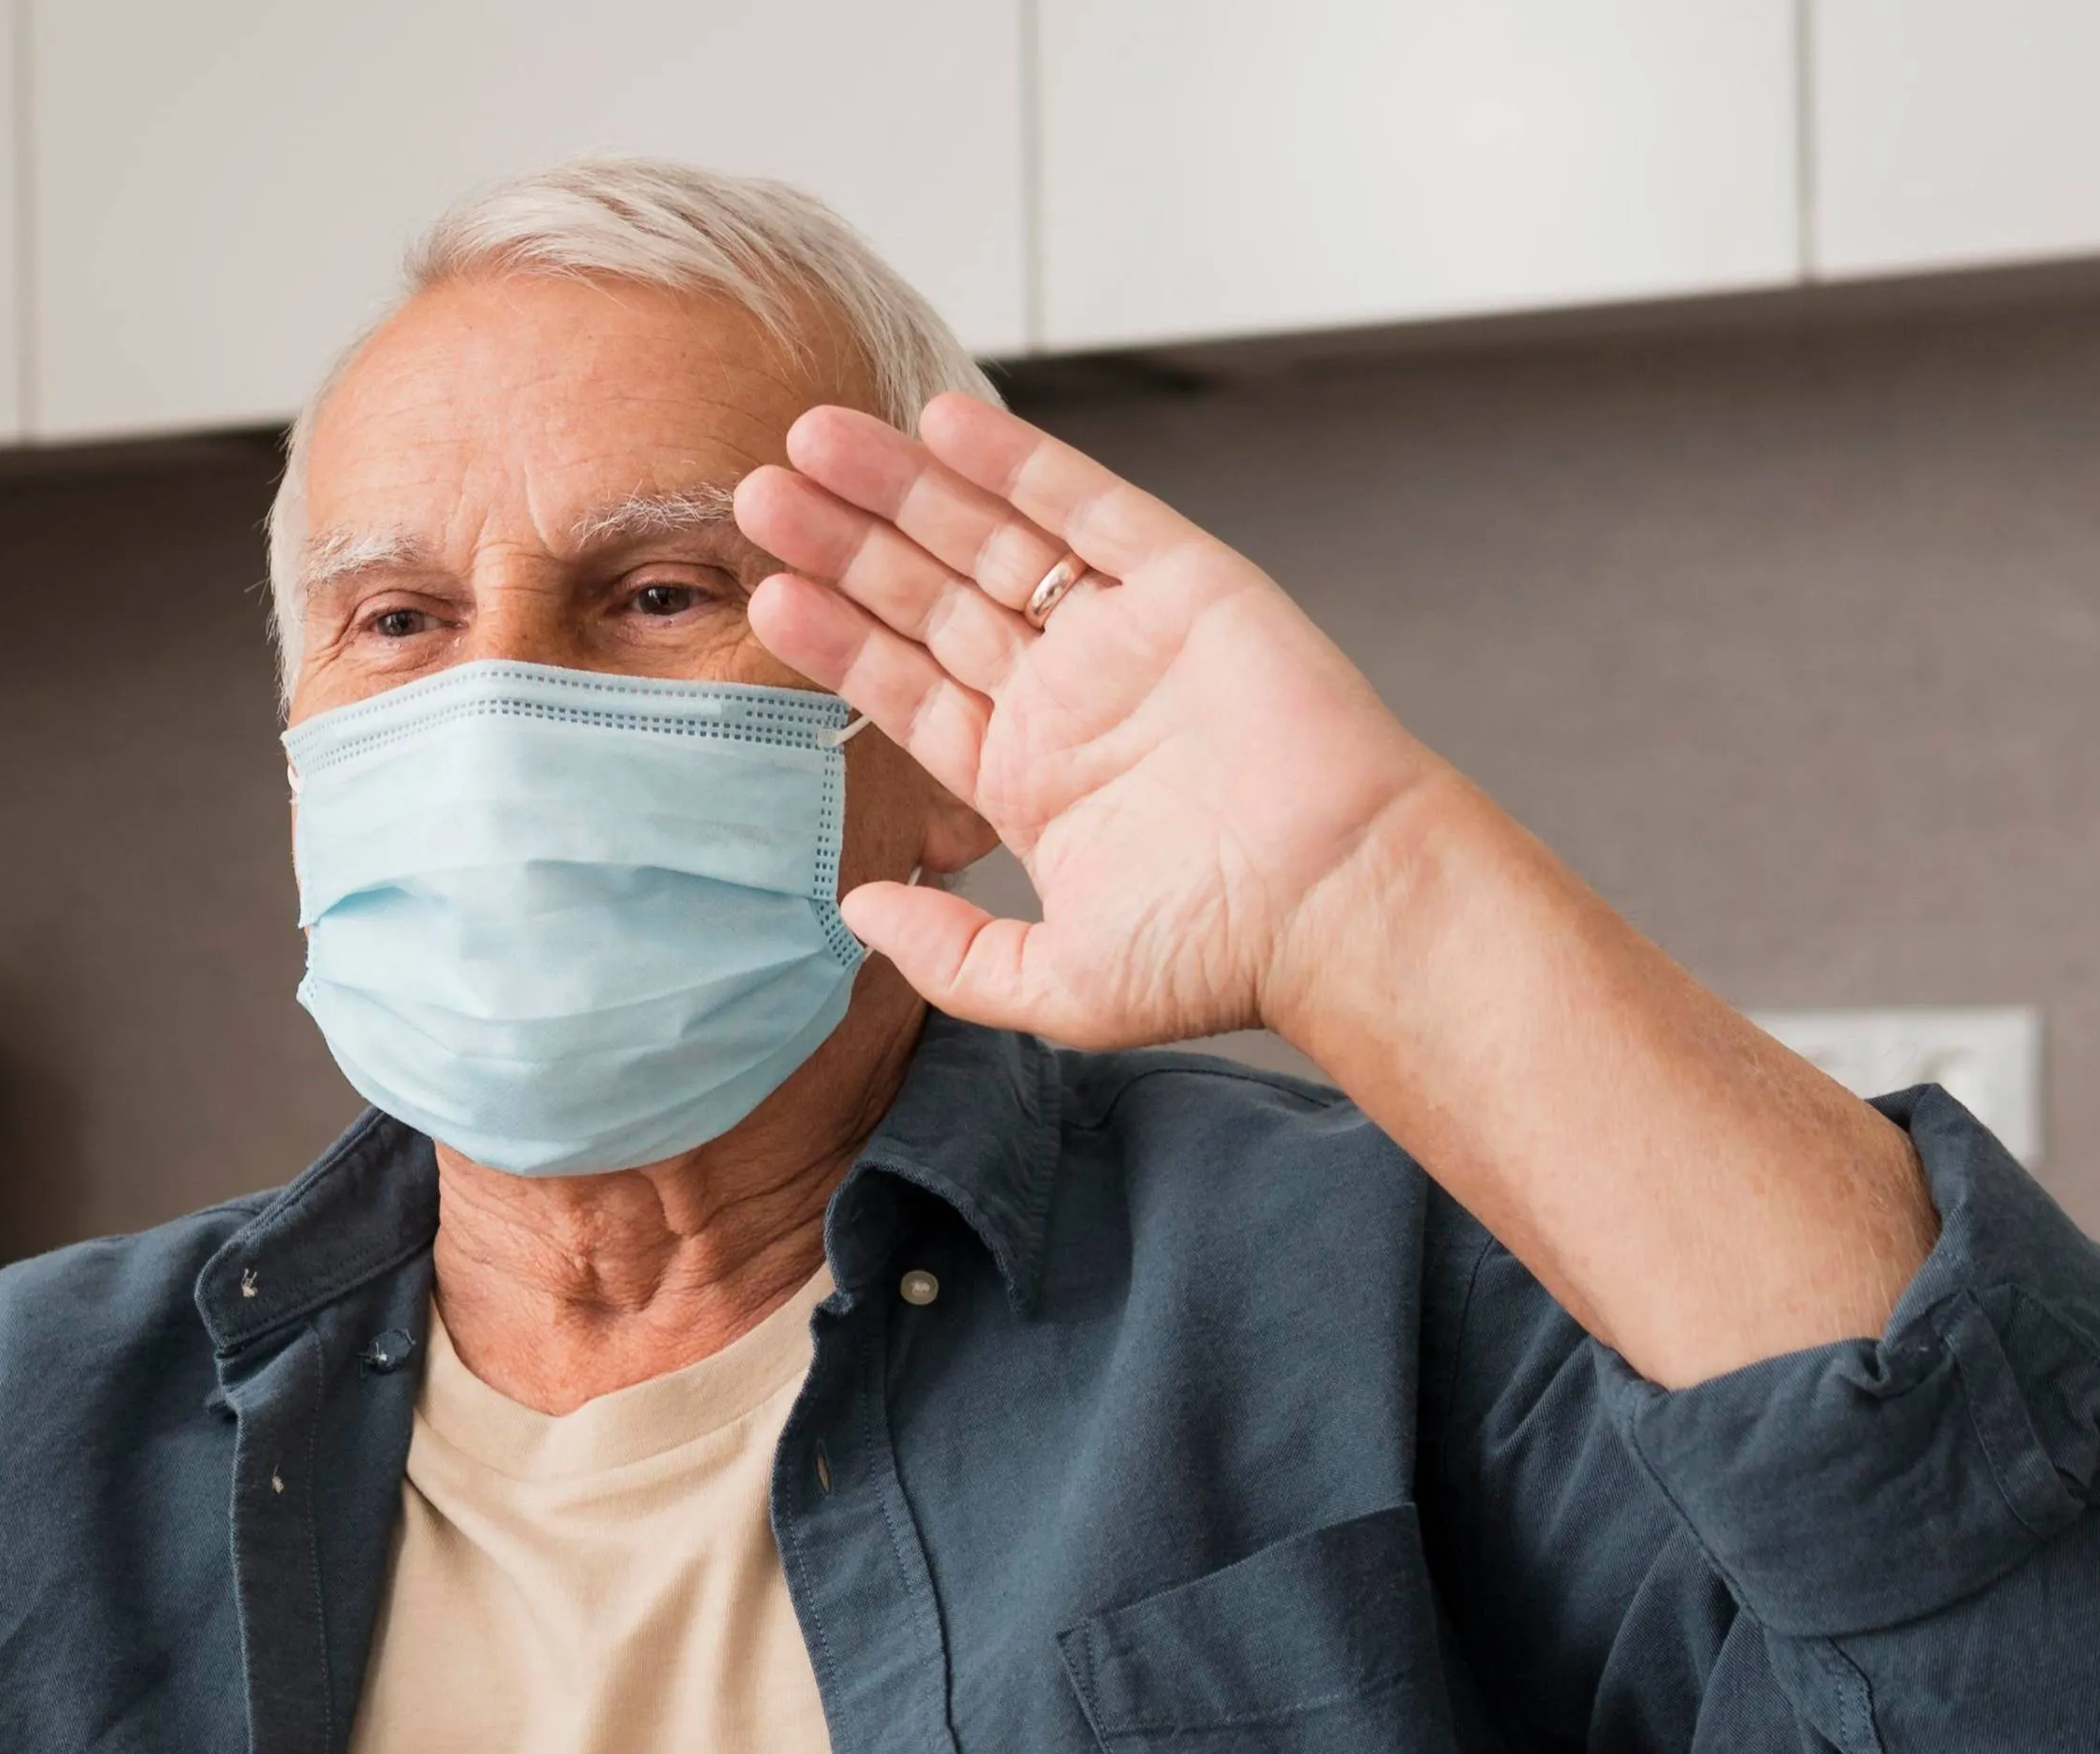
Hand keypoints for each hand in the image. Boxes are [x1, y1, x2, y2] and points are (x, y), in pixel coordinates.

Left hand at [738, 394, 1471, 1049]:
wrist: (1344, 905)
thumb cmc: (1224, 955)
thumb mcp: (1054, 984)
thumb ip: (951, 952)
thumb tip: (856, 913)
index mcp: (1026, 778)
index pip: (906, 688)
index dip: (838, 638)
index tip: (766, 592)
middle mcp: (1065, 696)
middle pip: (928, 599)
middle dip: (846, 544)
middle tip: (755, 489)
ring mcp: (1122, 635)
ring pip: (989, 541)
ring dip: (904, 488)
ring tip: (810, 439)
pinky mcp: (1187, 584)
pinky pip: (1089, 507)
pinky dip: (1020, 462)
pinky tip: (941, 422)